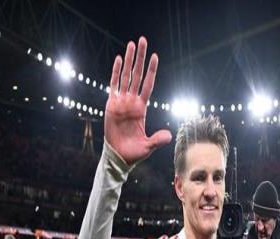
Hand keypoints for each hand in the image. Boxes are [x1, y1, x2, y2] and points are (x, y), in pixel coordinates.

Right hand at [105, 36, 171, 165]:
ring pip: (125, 76)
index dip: (151, 71)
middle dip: (140, 58)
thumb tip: (169, 135)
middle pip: (136, 75)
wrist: (119, 157)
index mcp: (142, 109)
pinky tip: (118, 59)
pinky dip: (115, 72)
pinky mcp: (110, 105)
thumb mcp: (148, 146)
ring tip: (131, 44)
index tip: (155, 56)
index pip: (147, 85)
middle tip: (142, 40)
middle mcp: (132, 102)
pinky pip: (113, 85)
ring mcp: (121, 102)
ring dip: (128, 60)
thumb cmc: (134, 152)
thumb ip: (158, 139)